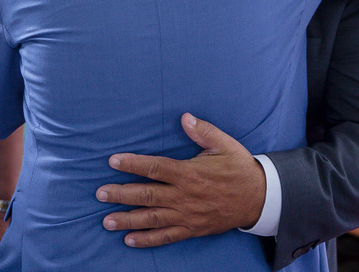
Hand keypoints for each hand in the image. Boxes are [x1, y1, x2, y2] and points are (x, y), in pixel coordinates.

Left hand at [96, 113, 265, 246]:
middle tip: (99, 193)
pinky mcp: (192, 229)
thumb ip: (203, 131)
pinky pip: (166, 236)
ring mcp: (187, 215)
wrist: (259, 198)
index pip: (155, 168)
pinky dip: (147, 240)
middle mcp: (184, 196)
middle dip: (121, 194)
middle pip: (147, 195)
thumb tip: (185, 117)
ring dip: (128, 219)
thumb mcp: (225, 145)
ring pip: (152, 218)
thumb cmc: (239, 168)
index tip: (113, 161)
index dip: (132, 164)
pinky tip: (130, 240)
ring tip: (106, 220)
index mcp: (189, 173)